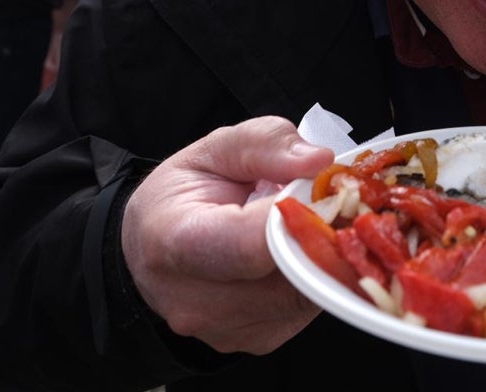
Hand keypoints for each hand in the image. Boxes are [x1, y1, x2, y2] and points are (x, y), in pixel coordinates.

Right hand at [121, 117, 334, 354]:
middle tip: (334, 202)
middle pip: (289, 274)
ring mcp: (227, 328)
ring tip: (312, 223)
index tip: (324, 190)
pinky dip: (314, 277)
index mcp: (176, 242)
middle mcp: (196, 300)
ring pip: (308, 294)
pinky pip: (307, 308)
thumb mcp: (214, 149)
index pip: (253, 243)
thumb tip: (318, 163)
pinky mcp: (256, 340)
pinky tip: (298, 251)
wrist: (150, 247)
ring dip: (323, 256)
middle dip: (323, 235)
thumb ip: (266, 145)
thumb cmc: (182, 194)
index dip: (301, 216)